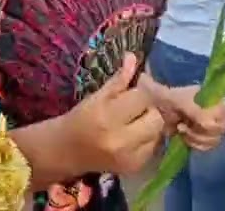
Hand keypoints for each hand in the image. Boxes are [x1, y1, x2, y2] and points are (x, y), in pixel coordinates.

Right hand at [63, 55, 164, 174]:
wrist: (66, 151)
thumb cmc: (80, 119)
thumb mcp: (96, 97)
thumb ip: (118, 80)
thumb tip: (133, 57)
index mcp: (107, 116)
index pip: (142, 97)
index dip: (142, 88)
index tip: (137, 86)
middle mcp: (121, 139)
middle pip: (156, 117)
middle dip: (149, 108)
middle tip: (137, 106)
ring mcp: (130, 156)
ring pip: (158, 133)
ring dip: (150, 123)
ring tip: (135, 120)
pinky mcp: (135, 167)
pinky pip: (154, 147)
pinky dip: (148, 138)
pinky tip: (133, 135)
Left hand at [150, 84, 224, 151]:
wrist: (159, 107)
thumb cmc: (170, 98)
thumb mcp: (180, 100)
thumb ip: (194, 110)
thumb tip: (208, 125)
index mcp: (215, 99)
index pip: (224, 113)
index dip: (212, 120)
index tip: (197, 123)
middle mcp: (217, 113)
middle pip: (220, 129)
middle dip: (201, 131)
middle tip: (183, 126)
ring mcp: (212, 126)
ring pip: (214, 140)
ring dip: (197, 138)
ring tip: (181, 130)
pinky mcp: (205, 137)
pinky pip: (207, 146)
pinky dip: (196, 145)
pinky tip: (184, 138)